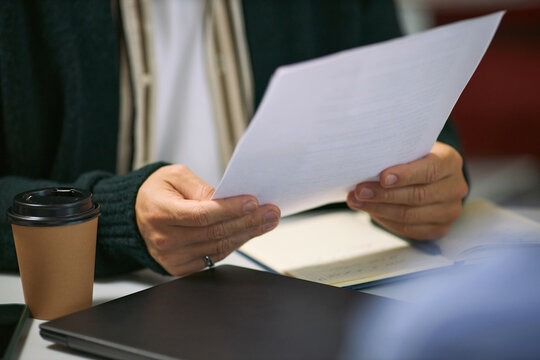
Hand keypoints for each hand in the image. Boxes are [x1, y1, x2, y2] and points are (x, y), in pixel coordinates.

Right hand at [135, 165, 280, 275]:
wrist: (136, 214)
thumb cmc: (156, 192)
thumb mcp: (174, 176)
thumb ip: (199, 187)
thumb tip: (226, 198)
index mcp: (160, 212)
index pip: (201, 214)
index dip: (230, 209)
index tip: (253, 201)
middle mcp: (164, 239)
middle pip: (215, 232)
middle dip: (248, 221)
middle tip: (271, 212)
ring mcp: (171, 257)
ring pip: (218, 246)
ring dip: (247, 234)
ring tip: (266, 221)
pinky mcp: (178, 267)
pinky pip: (213, 257)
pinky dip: (233, 245)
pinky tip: (247, 233)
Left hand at [347, 142, 467, 240]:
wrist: (431, 177)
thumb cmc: (415, 159)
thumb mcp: (411, 149)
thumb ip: (397, 155)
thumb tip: (365, 163)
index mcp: (450, 162)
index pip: (429, 171)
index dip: (405, 175)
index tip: (382, 177)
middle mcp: (455, 187)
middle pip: (417, 196)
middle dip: (384, 195)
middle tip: (359, 191)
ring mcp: (450, 211)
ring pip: (410, 216)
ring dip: (379, 209)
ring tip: (357, 201)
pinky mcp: (439, 228)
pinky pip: (408, 229)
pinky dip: (385, 221)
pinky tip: (370, 211)